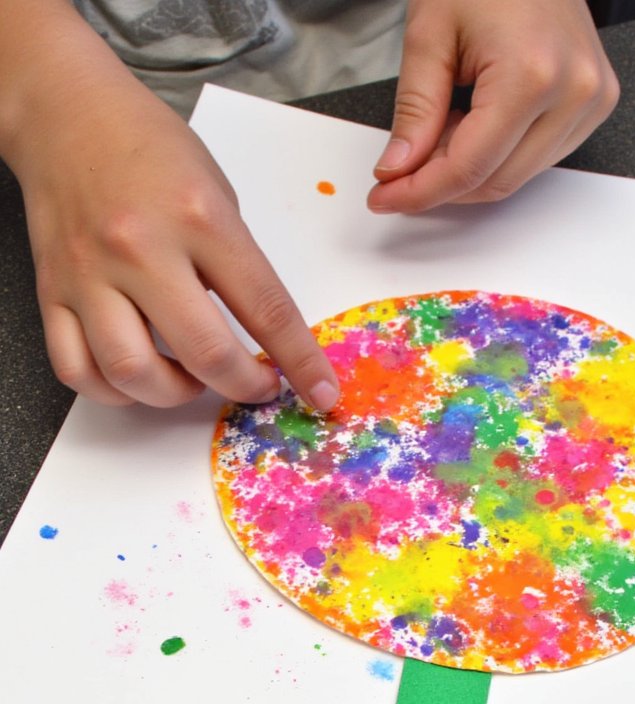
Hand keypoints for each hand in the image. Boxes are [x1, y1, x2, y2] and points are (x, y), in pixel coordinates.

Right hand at [4, 7, 338, 409]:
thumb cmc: (148, 150)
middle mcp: (140, 248)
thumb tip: (263, 338)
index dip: (300, 363)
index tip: (321, 393)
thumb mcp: (215, 193)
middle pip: (204, 354)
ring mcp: (90, 275)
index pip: (265, 309)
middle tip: (255, 386)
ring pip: (134, 373)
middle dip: (243, 386)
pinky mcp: (51, 292)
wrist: (67, 115)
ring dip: (174, 395)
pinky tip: (137, 379)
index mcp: (198, 217)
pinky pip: (77, 369)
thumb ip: (236, 265)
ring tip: (190, 379)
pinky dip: (113, 391)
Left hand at [368, 0, 618, 212]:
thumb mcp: (430, 34)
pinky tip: (476, 121)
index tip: (384, 197)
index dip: (420, 191)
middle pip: (495, 181)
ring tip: (445, 124)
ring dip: (471, 168)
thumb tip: (398, 170)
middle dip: (442, 182)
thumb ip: (415, 111)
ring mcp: (591, 100)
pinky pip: (539, 158)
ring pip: (517, 177)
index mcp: (532, 73)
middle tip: (403, 164)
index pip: (469, 167)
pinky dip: (499, 155)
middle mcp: (573, 92)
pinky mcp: (596, 103)